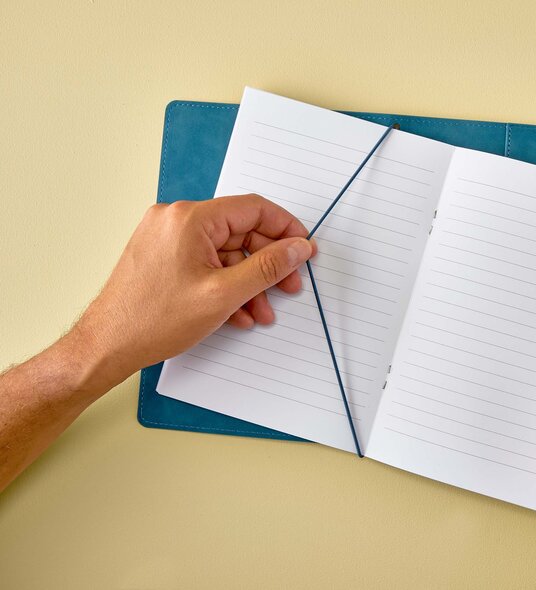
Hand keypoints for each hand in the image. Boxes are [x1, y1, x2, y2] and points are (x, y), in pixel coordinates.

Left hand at [72, 194, 315, 388]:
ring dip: (249, 281)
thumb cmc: (153, 320)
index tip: (303, 250)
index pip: (253, 209)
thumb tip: (298, 248)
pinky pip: (207, 263)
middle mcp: (176, 220)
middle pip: (240, 232)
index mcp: (189, 218)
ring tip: (262, 311)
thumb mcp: (224, 294)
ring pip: (226, 252)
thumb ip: (268, 267)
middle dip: (268, 263)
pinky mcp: (163, 257)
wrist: (107, 346)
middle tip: (289, 286)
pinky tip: (238, 312)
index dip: (285, 229)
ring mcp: (167, 238)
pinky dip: (226, 284)